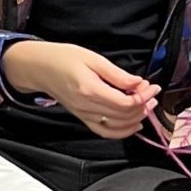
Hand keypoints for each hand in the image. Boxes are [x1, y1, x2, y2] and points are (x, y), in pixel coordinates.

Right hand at [2, 40, 157, 139]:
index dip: (143, 97)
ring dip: (136, 118)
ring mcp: (84, 115)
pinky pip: (105, 131)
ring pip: (117, 126)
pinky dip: (122, 132)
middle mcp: (87, 106)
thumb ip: (117, 74)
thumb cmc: (63, 58)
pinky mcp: (82, 118)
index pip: (125, 103)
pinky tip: (134, 125)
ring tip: (146, 106)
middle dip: (143, 105)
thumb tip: (139, 84)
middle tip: (152, 93)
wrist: (39, 68)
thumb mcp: (92, 58)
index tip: (151, 86)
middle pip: (124, 115)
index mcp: (90, 90)